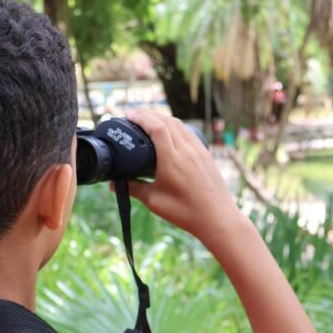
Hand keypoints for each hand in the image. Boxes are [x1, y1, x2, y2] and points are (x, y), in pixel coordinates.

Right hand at [123, 109, 246, 248]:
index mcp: (172, 160)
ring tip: (148, 120)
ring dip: (162, 117)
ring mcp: (198, 151)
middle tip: (133, 115)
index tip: (128, 115)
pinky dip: (175, 126)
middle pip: (167, 120)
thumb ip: (134, 189)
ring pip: (179, 124)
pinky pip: (188, 132)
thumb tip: (114, 184)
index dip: (141, 117)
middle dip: (148, 114)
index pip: (156, 127)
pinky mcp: (205, 155)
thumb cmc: (186, 212)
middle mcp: (186, 150)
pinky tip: (169, 132)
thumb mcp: (155, 202)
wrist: (218, 218)